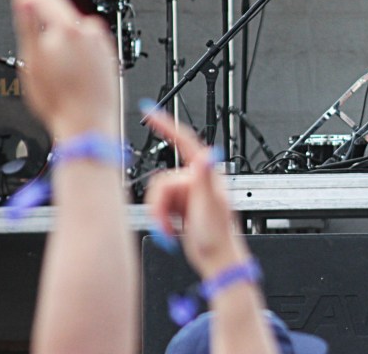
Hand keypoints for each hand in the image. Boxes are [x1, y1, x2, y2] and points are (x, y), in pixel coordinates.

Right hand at [10, 0, 120, 139]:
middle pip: (62, 13)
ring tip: (54, 63)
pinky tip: (71, 68)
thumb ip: (28, 22)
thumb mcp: (32, 60)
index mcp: (71, 28)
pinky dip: (77, 48)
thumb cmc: (60, 99)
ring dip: (62, 36)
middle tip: (35, 31)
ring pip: (75, 30)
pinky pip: (88, 44)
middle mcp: (92, 31)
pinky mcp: (110, 55)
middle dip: (46, 18)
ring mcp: (103, 43)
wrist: (89, 122)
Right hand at [144, 111, 248, 279]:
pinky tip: (172, 229)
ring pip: (157, 194)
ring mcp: (189, 192)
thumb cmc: (218, 235)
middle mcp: (198, 179)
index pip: (185, 141)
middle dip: (159, 205)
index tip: (150, 111)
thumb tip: (209, 154)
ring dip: (160, 215)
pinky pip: (159, 204)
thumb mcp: (209, 206)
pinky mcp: (181, 203)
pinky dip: (161, 218)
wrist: (216, 257)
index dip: (167, 124)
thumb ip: (206, 179)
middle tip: (168, 225)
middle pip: (161, 180)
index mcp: (207, 173)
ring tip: (171, 230)